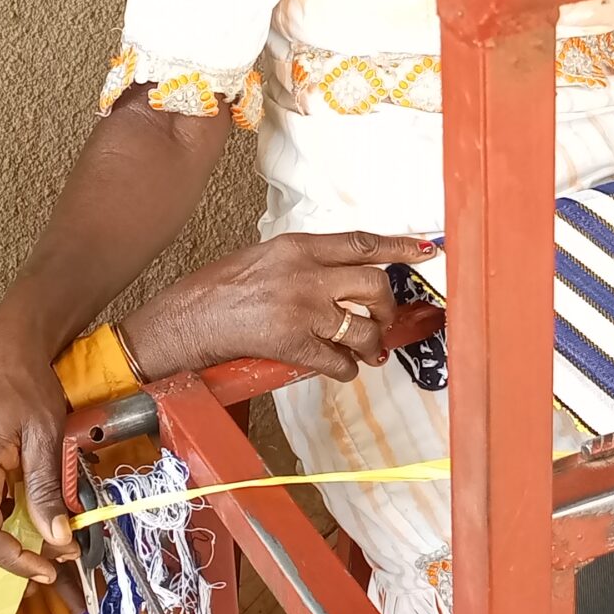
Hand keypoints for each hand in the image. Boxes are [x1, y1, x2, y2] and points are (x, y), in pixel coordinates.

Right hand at [0, 322, 78, 583]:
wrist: (10, 354)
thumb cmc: (25, 386)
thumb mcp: (44, 436)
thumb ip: (46, 489)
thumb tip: (58, 538)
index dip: (18, 561)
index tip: (52, 570)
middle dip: (23, 557)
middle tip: (64, 563)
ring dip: (22, 543)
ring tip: (61, 547)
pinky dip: (17, 525)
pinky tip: (45, 525)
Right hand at [121, 230, 438, 383]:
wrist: (185, 320)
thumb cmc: (218, 291)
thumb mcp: (265, 258)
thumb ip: (305, 262)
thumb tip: (344, 275)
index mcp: (297, 246)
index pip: (361, 242)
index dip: (400, 246)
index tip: (429, 250)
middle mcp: (304, 274)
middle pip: (373, 284)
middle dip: (387, 308)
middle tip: (383, 321)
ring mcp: (300, 310)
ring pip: (363, 327)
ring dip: (372, 345)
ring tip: (368, 352)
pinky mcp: (292, 344)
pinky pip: (338, 361)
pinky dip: (346, 370)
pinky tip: (340, 370)